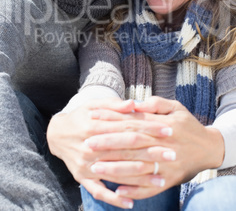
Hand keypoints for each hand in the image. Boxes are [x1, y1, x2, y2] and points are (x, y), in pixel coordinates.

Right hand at [46, 98, 170, 208]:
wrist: (56, 134)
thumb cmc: (80, 116)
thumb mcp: (94, 105)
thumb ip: (114, 105)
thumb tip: (134, 104)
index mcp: (95, 125)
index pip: (128, 128)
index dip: (149, 128)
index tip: (168, 130)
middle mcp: (91, 146)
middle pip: (126, 150)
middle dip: (152, 152)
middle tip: (173, 153)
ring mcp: (86, 164)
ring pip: (117, 172)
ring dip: (140, 177)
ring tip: (162, 178)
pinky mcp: (81, 177)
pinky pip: (99, 191)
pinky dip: (114, 198)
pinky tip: (132, 203)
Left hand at [84, 97, 224, 203]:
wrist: (208, 148)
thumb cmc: (188, 124)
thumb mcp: (175, 107)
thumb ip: (154, 104)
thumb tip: (134, 104)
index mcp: (160, 125)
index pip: (130, 121)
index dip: (110, 120)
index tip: (92, 118)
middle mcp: (160, 144)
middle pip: (129, 144)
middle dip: (107, 144)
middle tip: (87, 144)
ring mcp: (164, 163)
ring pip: (136, 167)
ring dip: (115, 168)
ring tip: (95, 168)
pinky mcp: (169, 179)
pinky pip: (149, 187)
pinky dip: (134, 189)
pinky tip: (118, 190)